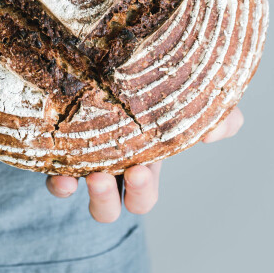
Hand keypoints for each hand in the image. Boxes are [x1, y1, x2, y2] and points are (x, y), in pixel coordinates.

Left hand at [44, 106, 244, 221]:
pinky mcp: (54, 149)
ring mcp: (78, 160)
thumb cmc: (150, 91)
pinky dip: (56, 179)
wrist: (104, 65)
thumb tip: (222, 127)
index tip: (140, 171)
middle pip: (108, 207)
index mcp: (137, 164)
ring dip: (87, 192)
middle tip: (119, 173)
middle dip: (111, 199)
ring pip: (79, 193)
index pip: (140, 196)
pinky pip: (51, 173)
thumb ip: (213, 114)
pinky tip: (58, 171)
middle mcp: (106, 168)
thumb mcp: (182, 99)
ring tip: (90, 176)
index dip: (140, 193)